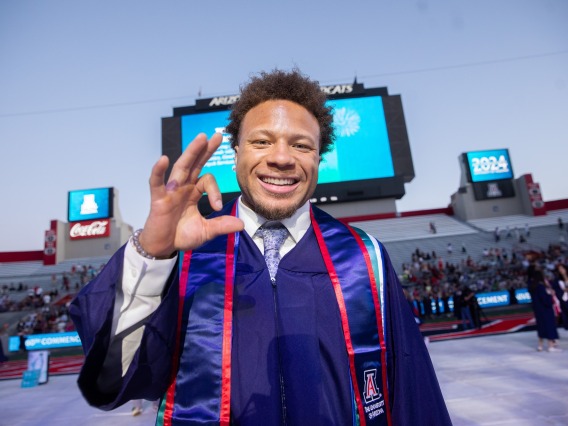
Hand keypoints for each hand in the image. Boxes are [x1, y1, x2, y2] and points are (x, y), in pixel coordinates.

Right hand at [138, 133, 243, 257]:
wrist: (163, 247)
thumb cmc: (181, 235)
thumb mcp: (206, 231)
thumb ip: (221, 226)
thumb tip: (241, 224)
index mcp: (194, 192)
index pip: (208, 181)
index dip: (215, 191)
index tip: (217, 206)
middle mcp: (183, 187)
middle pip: (195, 164)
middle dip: (206, 150)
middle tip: (217, 135)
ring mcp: (170, 191)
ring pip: (181, 167)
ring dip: (191, 152)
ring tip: (201, 138)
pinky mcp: (158, 199)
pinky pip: (157, 182)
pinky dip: (158, 171)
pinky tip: (163, 159)